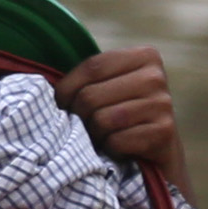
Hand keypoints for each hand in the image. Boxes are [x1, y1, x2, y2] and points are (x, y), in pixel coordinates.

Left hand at [62, 46, 185, 188]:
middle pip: (91, 95)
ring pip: (102, 120)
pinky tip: (117, 148)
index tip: (60, 103)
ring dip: (94, 134)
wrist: (159, 153)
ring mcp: (163, 104)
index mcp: (144, 56)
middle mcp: (156, 77)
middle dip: (79, 115)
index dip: (67, 88)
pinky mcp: (164, 132)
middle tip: (82, 125)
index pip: (92, 67)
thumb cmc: (125, 114)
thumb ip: (90, 77)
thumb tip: (43, 84)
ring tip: (100, 136)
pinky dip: (110, 148)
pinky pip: (116, 141)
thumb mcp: (112, 86)